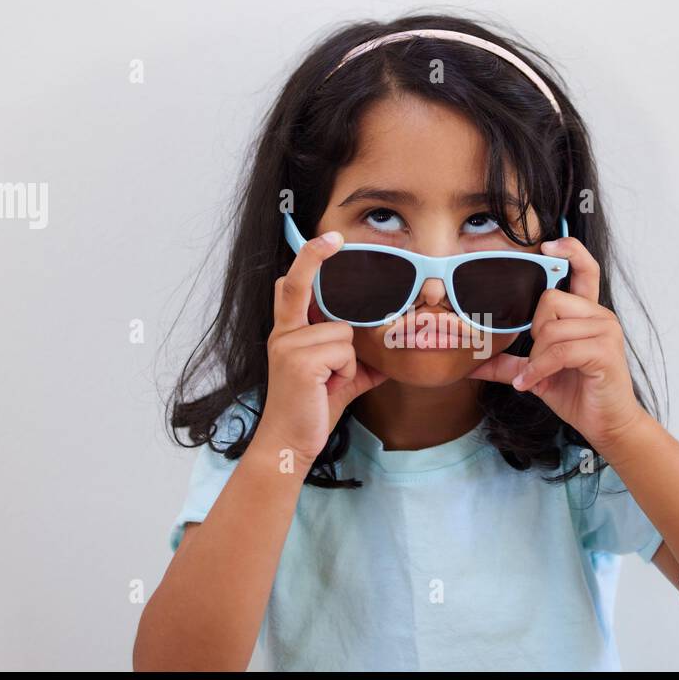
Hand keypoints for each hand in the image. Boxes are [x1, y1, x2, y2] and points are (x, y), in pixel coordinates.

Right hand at [258, 229, 388, 465]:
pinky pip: (344, 351)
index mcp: (289, 331)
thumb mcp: (342, 378)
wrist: (292, 443)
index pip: (292, 286)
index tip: (329, 238)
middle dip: (313, 255)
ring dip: (349, 360)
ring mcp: (288, 345)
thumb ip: (360, 358)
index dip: (309, 259)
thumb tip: (394, 350)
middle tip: (335, 236)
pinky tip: (328, 387)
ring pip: (343, 332)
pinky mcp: (299, 361)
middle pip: (298, 284)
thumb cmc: (314, 409)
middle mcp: (283, 332)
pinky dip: (346, 372)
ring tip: (330, 382)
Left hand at [465, 235, 645, 453]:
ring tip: (541, 375)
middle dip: (535, 333)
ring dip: (538, 357)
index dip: (569, 250)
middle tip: (540, 360)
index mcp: (587, 313)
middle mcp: (599, 315)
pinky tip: (533, 384)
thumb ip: (509, 363)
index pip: (584, 268)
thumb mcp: (537, 374)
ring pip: (551, 327)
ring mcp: (605, 330)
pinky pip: (559, 350)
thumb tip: (472, 364)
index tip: (547, 246)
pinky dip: (540, 370)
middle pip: (550, 300)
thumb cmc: (577, 393)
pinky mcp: (604, 350)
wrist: (606, 424)